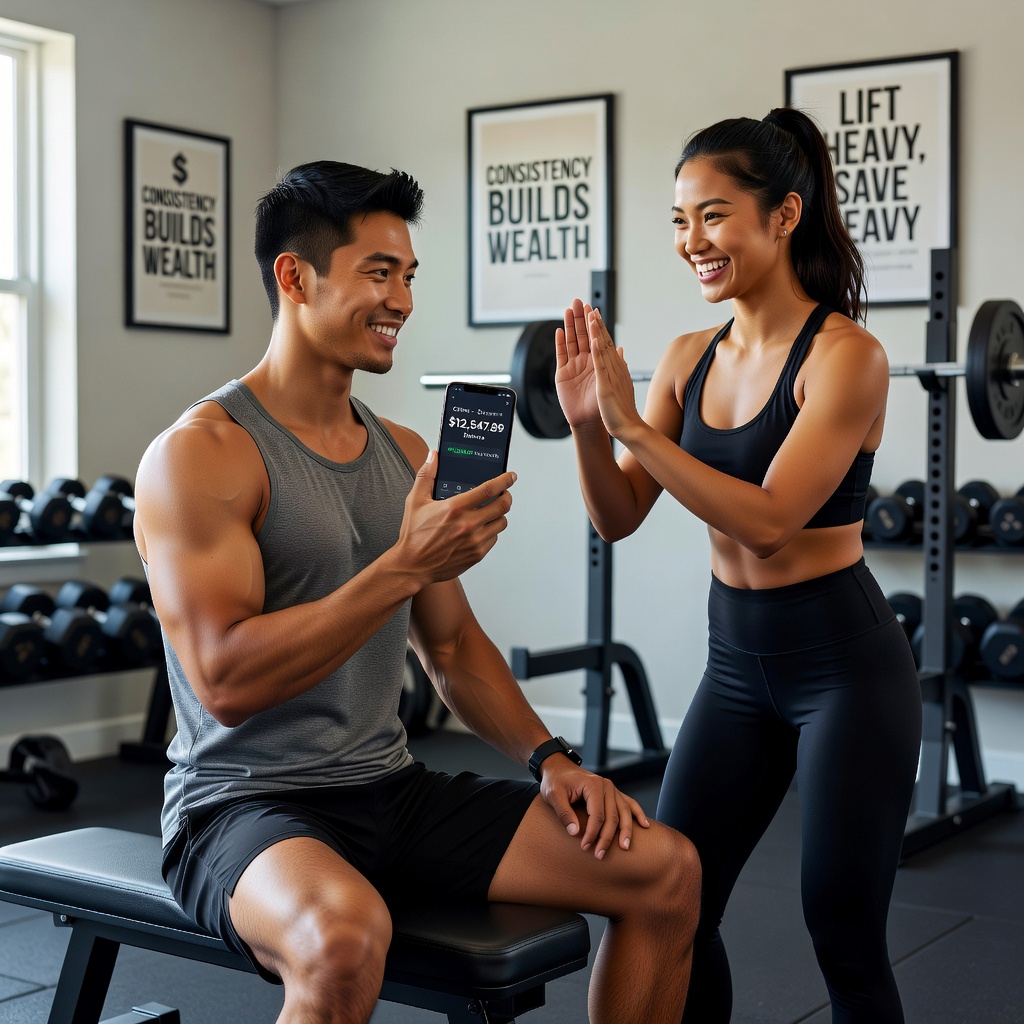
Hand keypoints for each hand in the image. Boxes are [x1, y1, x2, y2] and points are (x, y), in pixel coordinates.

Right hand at [398, 451, 515, 582]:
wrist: (412, 565)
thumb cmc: (414, 536)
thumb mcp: (415, 501)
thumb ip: (427, 475)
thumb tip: (433, 456)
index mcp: (455, 508)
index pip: (489, 490)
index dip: (505, 481)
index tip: (511, 477)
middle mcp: (468, 525)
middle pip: (503, 506)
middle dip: (507, 496)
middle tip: (504, 494)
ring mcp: (475, 541)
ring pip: (501, 523)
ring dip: (499, 515)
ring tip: (491, 512)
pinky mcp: (477, 555)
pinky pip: (494, 539)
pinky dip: (491, 531)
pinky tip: (481, 528)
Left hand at [539, 756, 650, 859]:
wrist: (559, 767)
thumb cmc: (555, 781)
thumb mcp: (553, 795)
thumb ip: (563, 813)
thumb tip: (575, 832)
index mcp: (593, 785)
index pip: (597, 815)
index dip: (592, 833)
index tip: (585, 847)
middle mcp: (606, 786)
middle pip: (612, 816)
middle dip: (607, 838)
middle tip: (600, 855)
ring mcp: (612, 789)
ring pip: (624, 812)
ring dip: (626, 831)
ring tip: (625, 847)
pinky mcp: (613, 793)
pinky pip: (629, 803)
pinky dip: (638, 814)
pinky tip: (645, 825)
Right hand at [554, 298, 602, 428]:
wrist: (593, 423)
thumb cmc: (605, 406)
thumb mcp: (612, 382)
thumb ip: (612, 362)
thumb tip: (618, 347)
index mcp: (599, 362)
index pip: (596, 337)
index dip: (594, 323)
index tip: (593, 308)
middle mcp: (586, 362)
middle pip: (582, 335)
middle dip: (580, 318)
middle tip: (579, 302)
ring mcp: (573, 367)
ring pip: (571, 341)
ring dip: (570, 325)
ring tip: (569, 310)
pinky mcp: (563, 375)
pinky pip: (561, 355)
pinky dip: (560, 343)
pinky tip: (560, 331)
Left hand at [587, 307, 643, 438]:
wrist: (627, 427)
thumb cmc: (621, 408)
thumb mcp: (621, 381)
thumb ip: (619, 365)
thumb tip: (620, 350)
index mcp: (613, 367)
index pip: (603, 343)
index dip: (598, 327)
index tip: (592, 312)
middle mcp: (613, 367)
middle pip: (601, 340)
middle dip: (593, 322)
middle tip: (587, 305)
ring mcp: (610, 375)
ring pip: (600, 348)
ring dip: (594, 330)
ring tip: (589, 314)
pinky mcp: (605, 385)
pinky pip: (600, 366)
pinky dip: (596, 352)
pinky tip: (593, 339)